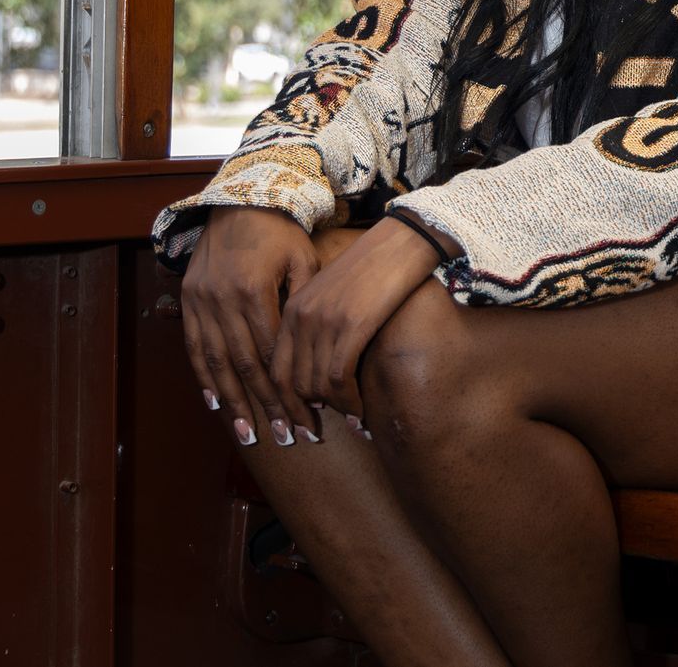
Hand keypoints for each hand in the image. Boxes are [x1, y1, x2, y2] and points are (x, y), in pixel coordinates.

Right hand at [180, 207, 319, 447]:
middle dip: (267, 406)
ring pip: (217, 364)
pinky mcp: (189, 300)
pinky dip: (205, 379)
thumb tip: (313, 355)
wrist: (241, 198)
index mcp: (253, 291)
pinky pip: (195, 348)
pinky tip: (217, 405)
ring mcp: (201, 301)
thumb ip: (305, 304)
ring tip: (250, 436)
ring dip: (234, 403)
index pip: (272, 355)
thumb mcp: (303, 260)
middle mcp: (221, 300)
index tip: (308, 416)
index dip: (290, 390)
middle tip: (288, 438)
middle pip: (246, 367)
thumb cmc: (282, 231)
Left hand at [273, 216, 450, 425]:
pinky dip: (347, 402)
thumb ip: (319, 327)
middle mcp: (302, 316)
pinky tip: (359, 413)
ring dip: (333, 411)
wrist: (402, 241)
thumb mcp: (334, 296)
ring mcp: (325, 320)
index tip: (297, 425)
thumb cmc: (374, 269)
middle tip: (318, 435)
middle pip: (291, 383)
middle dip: (302, 415)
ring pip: (316, 385)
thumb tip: (319, 375)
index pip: (275, 369)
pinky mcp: (351, 325)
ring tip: (350, 422)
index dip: (283, 404)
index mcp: (293, 309)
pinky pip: (339, 379)